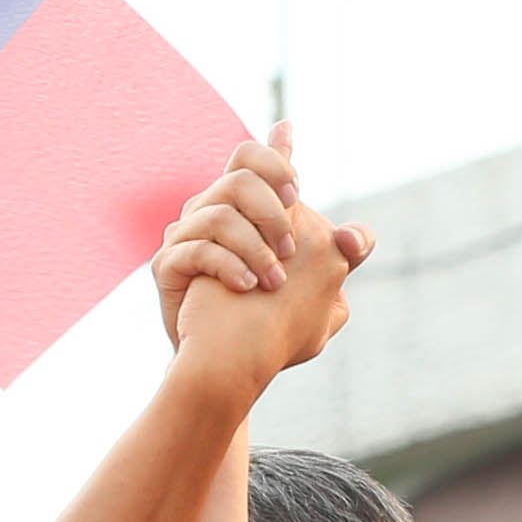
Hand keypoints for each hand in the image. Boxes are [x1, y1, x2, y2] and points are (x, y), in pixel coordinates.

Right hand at [158, 130, 365, 383]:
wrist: (225, 365)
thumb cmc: (270, 323)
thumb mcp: (316, 290)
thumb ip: (340, 259)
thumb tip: (354, 238)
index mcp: (243, 208)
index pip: (252, 159)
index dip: (275, 156)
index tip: (298, 184)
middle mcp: (210, 212)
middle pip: (239, 177)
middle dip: (273, 209)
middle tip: (293, 247)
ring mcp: (185, 236)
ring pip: (219, 214)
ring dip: (254, 246)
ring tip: (274, 281)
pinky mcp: (167, 266)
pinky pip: (196, 250)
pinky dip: (228, 266)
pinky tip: (249, 285)